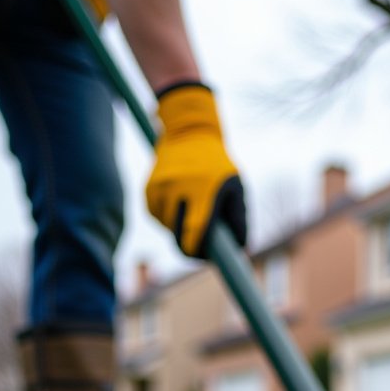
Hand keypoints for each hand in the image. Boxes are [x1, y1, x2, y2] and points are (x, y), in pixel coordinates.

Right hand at [145, 83, 246, 258]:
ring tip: (191, 215)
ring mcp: (159, 187)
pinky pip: (156, 216)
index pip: (195, 231)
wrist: (188, 132)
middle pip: (178, 234)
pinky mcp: (147, 188)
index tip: (206, 258)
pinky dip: (167, 218)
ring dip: (178, 229)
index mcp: (202, 189)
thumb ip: (240, 219)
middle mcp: (178, 187)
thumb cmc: (218, 165)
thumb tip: (241, 249)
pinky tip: (178, 206)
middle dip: (189, 245)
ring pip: (167, 226)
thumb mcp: (236, 187)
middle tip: (201, 247)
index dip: (199, 251)